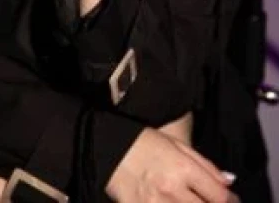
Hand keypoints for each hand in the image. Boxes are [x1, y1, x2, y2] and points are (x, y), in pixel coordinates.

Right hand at [106, 128, 238, 202]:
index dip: (230, 202)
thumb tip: (228, 182)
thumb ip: (205, 164)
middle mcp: (172, 189)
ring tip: (187, 201)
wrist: (108, 147)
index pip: (219, 196)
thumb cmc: (144, 142)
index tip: (230, 201)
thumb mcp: (177, 144)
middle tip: (208, 201)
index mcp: (183, 168)